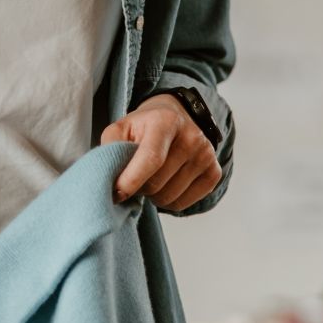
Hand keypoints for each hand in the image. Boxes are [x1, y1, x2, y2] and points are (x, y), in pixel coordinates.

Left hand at [102, 95, 221, 211]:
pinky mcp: (214, 172)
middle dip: (139, 188)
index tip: (116, 193)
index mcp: (166, 122)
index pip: (151, 159)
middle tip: (134, 178)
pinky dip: (169, 201)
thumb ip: (110, 148)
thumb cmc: (143, 128)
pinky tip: (165, 184)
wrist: (174, 118)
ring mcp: (206, 155)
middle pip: (157, 184)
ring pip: (169, 198)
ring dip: (152, 196)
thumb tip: (108, 180)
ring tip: (150, 179)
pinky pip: (184, 204)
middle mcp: (191, 137)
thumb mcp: (121, 128)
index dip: (131, 180)